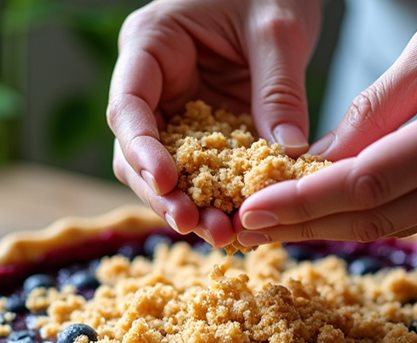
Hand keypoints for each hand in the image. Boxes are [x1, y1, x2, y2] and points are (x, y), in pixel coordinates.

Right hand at [107, 0, 321, 245]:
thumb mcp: (278, 31)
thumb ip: (278, 91)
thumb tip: (288, 154)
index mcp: (151, 44)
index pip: (127, 106)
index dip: (141, 149)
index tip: (168, 182)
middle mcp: (153, 84)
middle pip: (136, 151)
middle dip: (164, 194)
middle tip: (197, 226)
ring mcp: (176, 112)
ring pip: (164, 172)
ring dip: (190, 207)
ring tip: (224, 236)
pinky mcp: (204, 134)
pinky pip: (203, 174)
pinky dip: (218, 201)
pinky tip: (239, 226)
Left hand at [234, 0, 416, 246]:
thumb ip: (373, 110)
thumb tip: (315, 162)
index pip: (370, 182)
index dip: (305, 201)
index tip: (252, 211)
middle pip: (376, 217)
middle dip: (304, 225)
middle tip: (244, 229)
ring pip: (393, 224)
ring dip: (328, 226)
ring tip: (271, 225)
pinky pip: (415, 213)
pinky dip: (365, 213)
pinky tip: (323, 210)